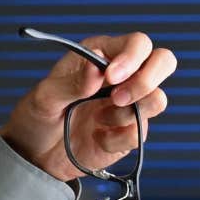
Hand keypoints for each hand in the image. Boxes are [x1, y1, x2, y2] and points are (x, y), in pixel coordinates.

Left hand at [0, 33, 174, 182]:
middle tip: (117, 99)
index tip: (111, 78)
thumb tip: (97, 67)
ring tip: (98, 119)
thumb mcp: (45, 98)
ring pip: (158, 99)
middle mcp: (122, 76)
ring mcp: (129, 103)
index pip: (138, 43)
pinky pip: (140, 133)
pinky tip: (97, 138)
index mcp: (101, 55)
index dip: (132, 58)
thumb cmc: (37, 116)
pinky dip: (117, 139)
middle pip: (163, 61)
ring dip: (128, 113)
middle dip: (146, 81)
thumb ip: (72, 83)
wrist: (36, 155)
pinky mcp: (130, 131)